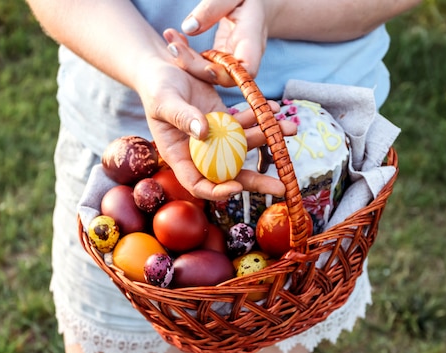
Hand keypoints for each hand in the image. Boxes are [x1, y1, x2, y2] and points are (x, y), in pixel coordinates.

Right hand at [137, 57, 294, 200]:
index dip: (217, 190)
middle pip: (230, 174)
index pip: (198, 183)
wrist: (164, 68)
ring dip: (268, 138)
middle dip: (257, 182)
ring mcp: (216, 138)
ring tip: (290, 128)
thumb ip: (182, 117)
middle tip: (283, 187)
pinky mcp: (226, 121)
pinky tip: (275, 107)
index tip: (236, 188)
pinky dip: (260, 116)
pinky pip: (246, 123)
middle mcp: (200, 153)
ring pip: (244, 146)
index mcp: (179, 157)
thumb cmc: (156, 86)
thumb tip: (204, 133)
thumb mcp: (164, 100)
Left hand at [163, 0, 267, 86]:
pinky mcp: (221, 58)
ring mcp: (233, 59)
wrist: (256, 3)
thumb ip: (212, 8)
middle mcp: (244, 55)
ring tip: (170, 38)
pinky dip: (188, 55)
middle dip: (195, 67)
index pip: (248, 70)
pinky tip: (175, 39)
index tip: (208, 68)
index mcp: (252, 38)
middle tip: (173, 46)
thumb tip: (189, 28)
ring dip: (187, 61)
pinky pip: (204, 64)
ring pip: (210, 73)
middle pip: (223, 76)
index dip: (228, 75)